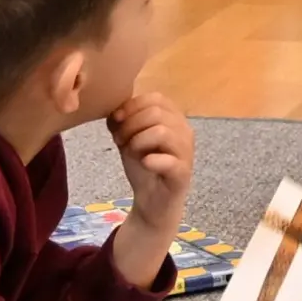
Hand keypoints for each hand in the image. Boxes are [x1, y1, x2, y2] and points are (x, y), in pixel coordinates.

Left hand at [106, 92, 192, 288]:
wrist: (153, 202)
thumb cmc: (144, 166)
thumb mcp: (128, 139)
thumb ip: (122, 121)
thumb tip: (115, 111)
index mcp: (174, 119)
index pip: (156, 98)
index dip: (133, 105)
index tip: (117, 119)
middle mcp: (184, 131)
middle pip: (156, 112)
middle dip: (131, 124)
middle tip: (119, 140)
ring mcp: (186, 152)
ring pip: (162, 131)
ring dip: (138, 141)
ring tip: (130, 152)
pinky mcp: (183, 173)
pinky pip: (169, 160)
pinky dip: (151, 160)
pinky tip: (144, 164)